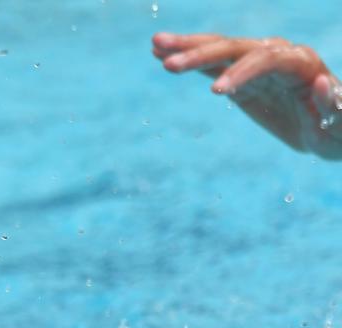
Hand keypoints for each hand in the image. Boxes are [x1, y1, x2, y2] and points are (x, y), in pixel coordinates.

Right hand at [153, 32, 341, 158]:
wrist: (329, 129)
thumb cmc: (338, 130)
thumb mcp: (341, 126)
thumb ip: (336, 105)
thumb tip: (324, 83)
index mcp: (302, 64)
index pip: (267, 59)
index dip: (242, 72)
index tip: (216, 93)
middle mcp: (279, 55)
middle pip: (237, 48)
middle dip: (204, 55)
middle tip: (170, 65)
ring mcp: (257, 64)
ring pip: (221, 49)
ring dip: (188, 48)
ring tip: (156, 46)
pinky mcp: (240, 76)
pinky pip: (212, 63)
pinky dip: (189, 59)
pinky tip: (161, 55)